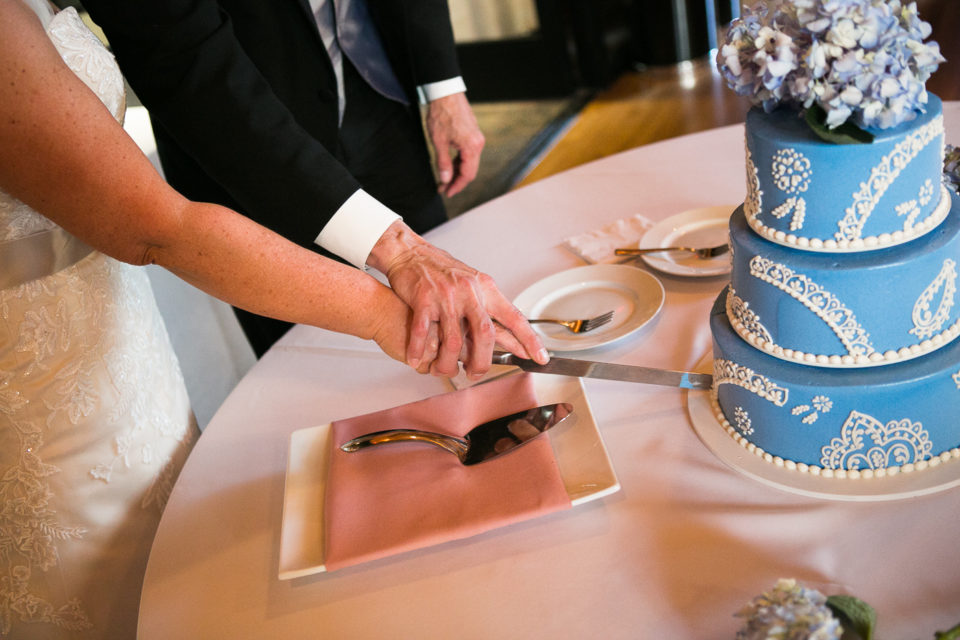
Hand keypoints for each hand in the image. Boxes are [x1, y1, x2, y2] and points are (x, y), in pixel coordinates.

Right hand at [367, 221, 547, 377]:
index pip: (514, 318)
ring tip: (444, 371)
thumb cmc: (444, 271)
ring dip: (448, 362)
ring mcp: (446, 296)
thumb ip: (491, 312)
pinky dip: (420, 350)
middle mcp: (469, 292)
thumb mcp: (475, 286)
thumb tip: (514, 338)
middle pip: (485, 334)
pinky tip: (417, 360)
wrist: (412, 253)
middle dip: (482, 361)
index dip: (529, 340)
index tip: (540, 358)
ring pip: (454, 340)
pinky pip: (423, 333)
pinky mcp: (423, 299)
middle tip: (475, 373)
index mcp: (486, 289)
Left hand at [425, 92, 484, 196]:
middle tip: (443, 187)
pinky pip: (468, 152)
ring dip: (457, 171)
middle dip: (457, 181)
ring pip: (469, 161)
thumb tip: (445, 179)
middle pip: (470, 170)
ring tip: (443, 177)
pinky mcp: (472, 133)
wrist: (445, 92)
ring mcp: (476, 137)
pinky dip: (459, 160)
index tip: (446, 192)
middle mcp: (478, 143)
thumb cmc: (441, 114)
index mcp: (471, 147)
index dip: (457, 186)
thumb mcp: (438, 142)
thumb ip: (443, 163)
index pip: (467, 175)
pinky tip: (449, 163)